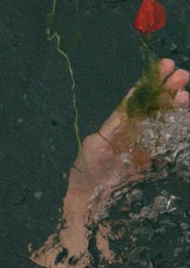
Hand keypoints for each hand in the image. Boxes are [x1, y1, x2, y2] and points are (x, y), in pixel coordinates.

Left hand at [67, 57, 188, 221]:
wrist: (88, 201)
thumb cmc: (86, 170)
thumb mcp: (96, 143)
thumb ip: (116, 125)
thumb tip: (132, 108)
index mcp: (120, 122)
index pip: (140, 97)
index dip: (153, 81)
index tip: (166, 66)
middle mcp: (135, 130)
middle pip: (157, 105)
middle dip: (170, 89)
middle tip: (183, 76)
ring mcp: (146, 145)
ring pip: (166, 120)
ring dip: (177, 105)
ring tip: (185, 95)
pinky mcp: (154, 162)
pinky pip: (170, 142)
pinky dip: (180, 129)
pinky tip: (186, 117)